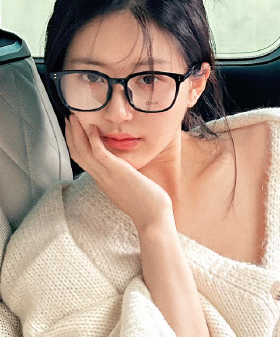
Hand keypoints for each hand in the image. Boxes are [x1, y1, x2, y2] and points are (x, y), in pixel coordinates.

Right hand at [65, 115, 172, 231]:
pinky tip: (93, 128)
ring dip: (77, 133)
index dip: (75, 144)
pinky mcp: (118, 173)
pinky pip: (100, 154)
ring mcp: (107, 176)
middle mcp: (101, 178)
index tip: (73, 130)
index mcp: (102, 181)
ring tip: (75, 117)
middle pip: (78, 154)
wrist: (153, 218)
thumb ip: (120, 179)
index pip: (82, 161)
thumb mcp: (128, 189)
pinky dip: (94, 140)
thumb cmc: (147, 204)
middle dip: (71, 135)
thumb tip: (122, 170)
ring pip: (84, 153)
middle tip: (69, 118)